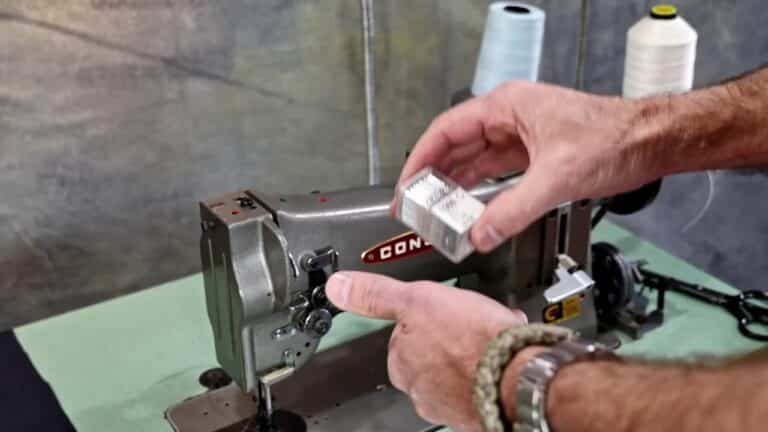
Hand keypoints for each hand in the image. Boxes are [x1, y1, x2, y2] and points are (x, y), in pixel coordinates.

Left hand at [325, 271, 527, 430]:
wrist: (519, 375)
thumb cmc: (472, 341)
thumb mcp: (417, 299)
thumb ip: (376, 294)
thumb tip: (338, 286)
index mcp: (402, 364)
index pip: (403, 338)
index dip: (424, 318)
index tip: (440, 311)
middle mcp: (422, 390)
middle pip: (431, 355)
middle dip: (450, 337)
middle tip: (469, 321)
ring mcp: (451, 404)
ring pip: (459, 369)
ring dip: (473, 352)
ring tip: (490, 335)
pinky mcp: (480, 411)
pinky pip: (484, 382)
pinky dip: (493, 367)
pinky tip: (504, 353)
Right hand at [398, 81, 662, 251]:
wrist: (649, 143)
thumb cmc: (613, 139)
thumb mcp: (557, 177)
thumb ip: (514, 210)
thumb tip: (481, 235)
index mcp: (505, 107)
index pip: (446, 131)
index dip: (420, 159)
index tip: (406, 186)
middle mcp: (507, 117)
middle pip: (454, 146)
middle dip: (433, 176)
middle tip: (414, 205)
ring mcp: (518, 134)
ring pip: (472, 159)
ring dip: (454, 185)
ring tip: (434, 211)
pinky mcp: (531, 152)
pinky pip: (492, 171)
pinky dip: (477, 189)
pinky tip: (467, 207)